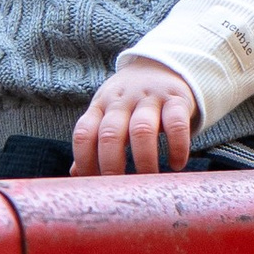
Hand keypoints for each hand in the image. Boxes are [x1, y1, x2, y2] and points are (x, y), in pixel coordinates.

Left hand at [71, 56, 196, 175]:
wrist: (163, 65)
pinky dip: (177, 148)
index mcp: (100, 106)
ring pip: (142, 129)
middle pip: (110, 134)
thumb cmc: (130, 101)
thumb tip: (77, 174)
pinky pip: (176, 124)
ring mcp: (149, 98)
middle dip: (112, 166)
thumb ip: (94, 142)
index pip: (83, 133)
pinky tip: (176, 165)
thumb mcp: (108, 114)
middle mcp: (122, 101)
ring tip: (150, 179)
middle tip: (121, 188)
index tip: (95, 184)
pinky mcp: (176, 99)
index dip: (84, 161)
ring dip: (144, 160)